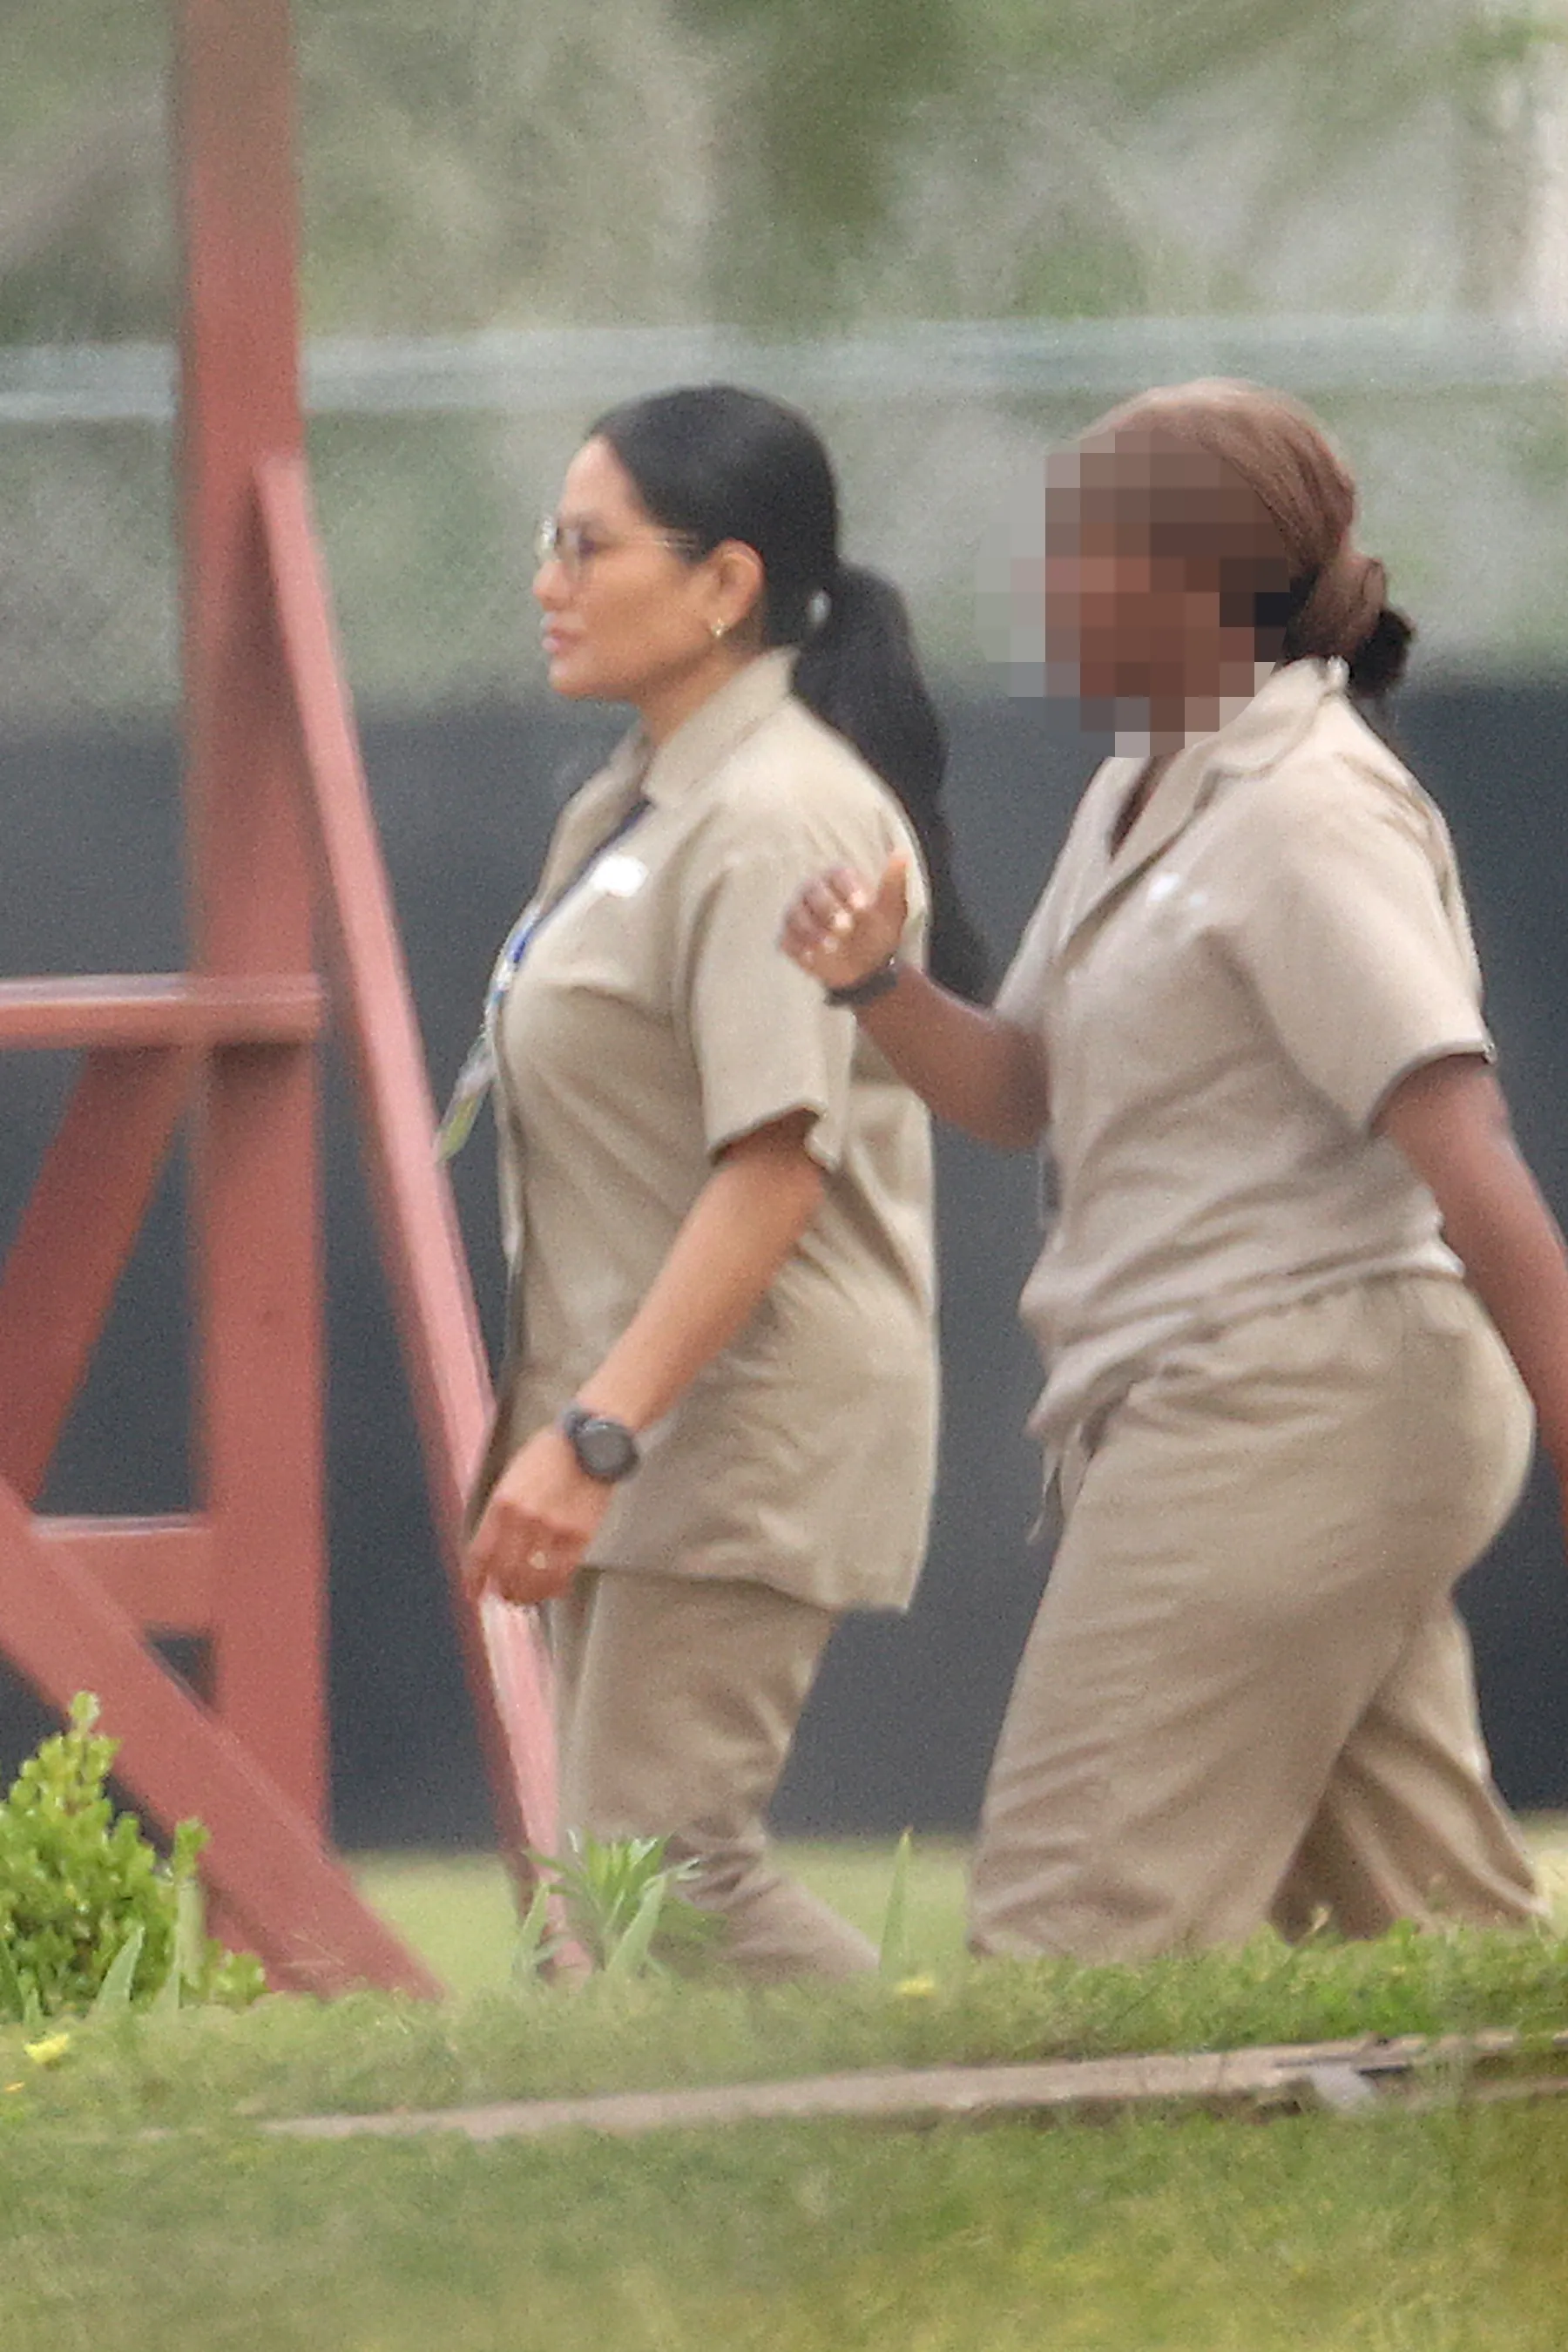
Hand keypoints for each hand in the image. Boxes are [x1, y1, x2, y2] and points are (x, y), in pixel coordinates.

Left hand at [463, 1424, 614, 1605]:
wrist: (589, 1443)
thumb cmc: (550, 1456)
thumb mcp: (512, 1477)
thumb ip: (500, 1512)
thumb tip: (490, 1549)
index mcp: (502, 1502)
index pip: (480, 1554)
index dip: (474, 1580)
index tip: (473, 1592)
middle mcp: (524, 1518)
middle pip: (505, 1572)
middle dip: (502, 1590)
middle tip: (504, 1596)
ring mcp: (553, 1528)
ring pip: (532, 1579)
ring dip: (526, 1595)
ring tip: (525, 1598)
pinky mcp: (580, 1535)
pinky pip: (562, 1573)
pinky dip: (553, 1588)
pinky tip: (551, 1590)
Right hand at [779, 853, 908, 993]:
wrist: (865, 969)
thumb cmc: (878, 932)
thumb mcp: (891, 910)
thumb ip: (893, 883)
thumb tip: (901, 853)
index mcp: (839, 879)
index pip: (839, 875)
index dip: (849, 889)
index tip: (863, 908)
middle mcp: (814, 891)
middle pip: (813, 892)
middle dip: (828, 910)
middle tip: (846, 928)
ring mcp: (798, 915)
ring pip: (796, 915)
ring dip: (812, 931)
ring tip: (831, 947)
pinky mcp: (789, 938)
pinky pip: (787, 939)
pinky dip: (798, 948)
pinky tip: (812, 957)